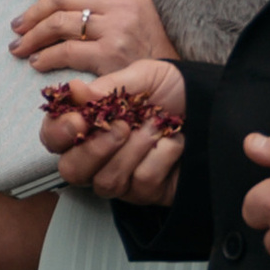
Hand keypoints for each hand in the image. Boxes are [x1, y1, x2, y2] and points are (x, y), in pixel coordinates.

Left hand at [8, 0, 175, 75]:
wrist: (171, 79)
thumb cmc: (147, 50)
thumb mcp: (136, 15)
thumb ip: (106, 2)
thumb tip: (57, 0)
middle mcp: (123, 7)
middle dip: (34, 11)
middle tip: (18, 25)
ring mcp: (117, 29)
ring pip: (60, 22)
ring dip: (33, 35)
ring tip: (20, 46)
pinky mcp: (110, 55)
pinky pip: (67, 51)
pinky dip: (46, 56)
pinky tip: (37, 62)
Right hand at [41, 59, 186, 203]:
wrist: (215, 107)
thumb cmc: (174, 91)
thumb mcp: (142, 77)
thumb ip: (107, 87)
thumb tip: (74, 91)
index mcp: (87, 126)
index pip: (53, 139)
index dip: (59, 134)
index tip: (78, 120)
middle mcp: (97, 156)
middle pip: (71, 171)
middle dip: (94, 150)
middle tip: (121, 128)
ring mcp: (121, 178)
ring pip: (106, 182)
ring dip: (133, 152)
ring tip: (156, 127)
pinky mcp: (146, 192)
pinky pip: (141, 183)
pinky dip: (160, 158)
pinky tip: (174, 142)